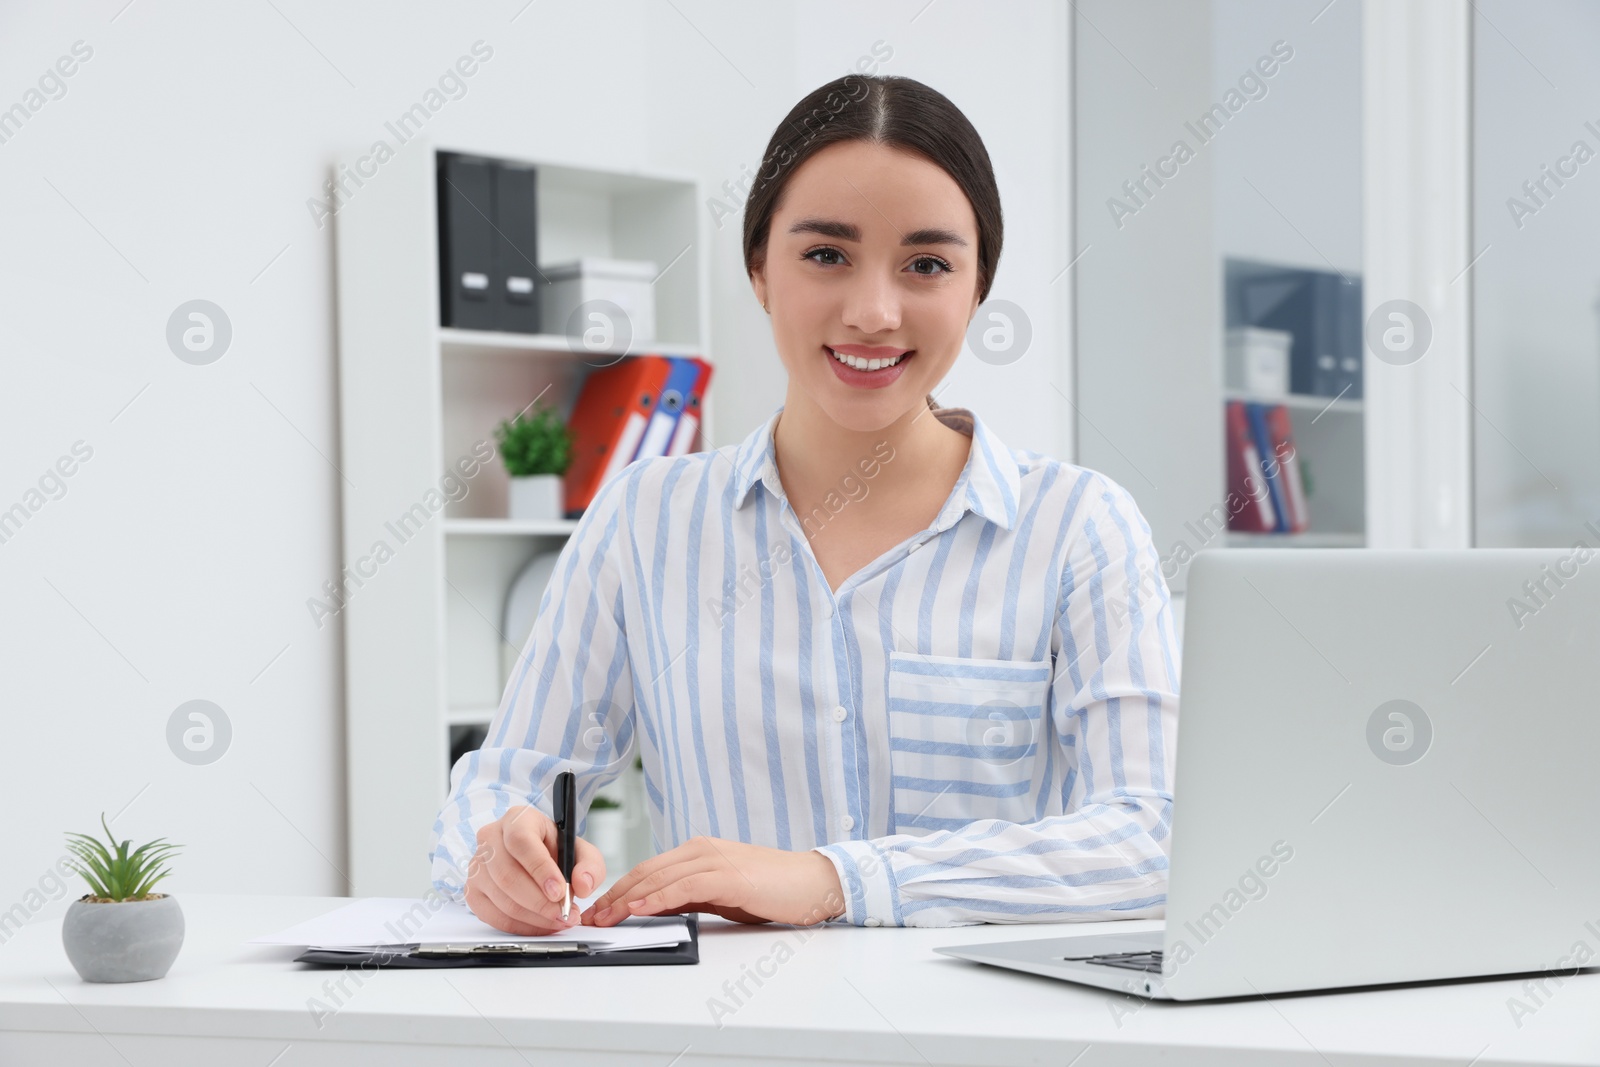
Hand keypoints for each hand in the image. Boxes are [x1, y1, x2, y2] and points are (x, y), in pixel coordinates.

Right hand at [463, 804, 604, 934]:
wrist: (535, 855)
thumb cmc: (554, 850)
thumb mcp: (580, 850)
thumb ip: (589, 865)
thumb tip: (582, 885)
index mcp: (517, 819)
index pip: (521, 841)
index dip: (540, 869)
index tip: (560, 892)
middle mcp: (491, 839)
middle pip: (507, 875)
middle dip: (539, 902)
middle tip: (565, 913)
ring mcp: (477, 866)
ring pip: (500, 898)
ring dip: (533, 917)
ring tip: (558, 920)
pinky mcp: (472, 891)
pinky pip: (492, 916)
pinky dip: (520, 926)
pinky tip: (540, 925)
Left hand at [581, 836, 844, 926]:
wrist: (811, 882)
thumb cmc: (769, 889)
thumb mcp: (719, 895)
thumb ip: (687, 897)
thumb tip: (653, 907)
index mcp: (697, 852)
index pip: (647, 870)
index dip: (619, 890)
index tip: (598, 910)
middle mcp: (701, 850)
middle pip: (646, 872)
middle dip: (614, 896)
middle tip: (591, 917)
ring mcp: (714, 859)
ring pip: (659, 877)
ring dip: (627, 898)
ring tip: (605, 916)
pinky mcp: (727, 875)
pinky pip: (685, 886)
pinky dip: (660, 897)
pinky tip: (641, 908)